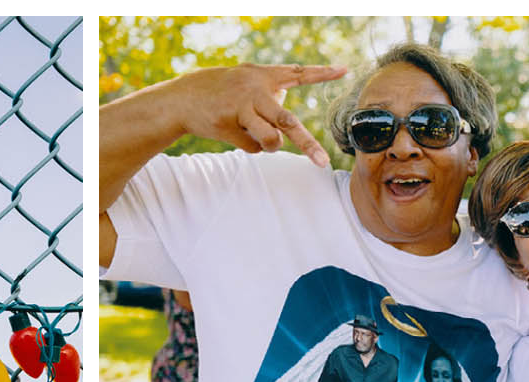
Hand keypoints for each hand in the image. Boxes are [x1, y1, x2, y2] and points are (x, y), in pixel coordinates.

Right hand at [170, 63, 346, 165]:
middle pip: (287, 121)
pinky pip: (252, 147)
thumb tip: (286, 128)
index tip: (344, 71)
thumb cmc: (224, 93)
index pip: (298, 73)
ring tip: (264, 140)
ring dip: (271, 146)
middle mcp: (255, 90)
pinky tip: (237, 134)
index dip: (321, 73)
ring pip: (270, 138)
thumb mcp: (248, 84)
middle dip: (307, 144)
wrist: (184, 99)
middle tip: (322, 162)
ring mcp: (240, 108)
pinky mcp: (226, 126)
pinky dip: (251, 146)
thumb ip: (271, 97)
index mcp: (264, 76)